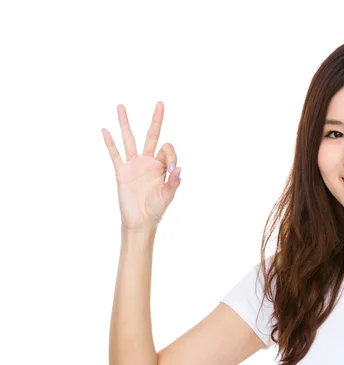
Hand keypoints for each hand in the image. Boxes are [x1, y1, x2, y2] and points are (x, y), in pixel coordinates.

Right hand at [102, 101, 180, 231]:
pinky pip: (115, 154)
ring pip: (130, 139)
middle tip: (160, 103)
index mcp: (162, 166)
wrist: (140, 222)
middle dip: (156, 120)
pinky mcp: (121, 172)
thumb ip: (174, 183)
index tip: (172, 171)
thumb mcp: (168, 196)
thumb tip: (179, 169)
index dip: (171, 156)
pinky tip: (105, 130)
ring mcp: (133, 165)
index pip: (167, 149)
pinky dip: (110, 143)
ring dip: (126, 123)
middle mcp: (148, 161)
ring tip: (121, 106)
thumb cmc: (156, 209)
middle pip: (151, 135)